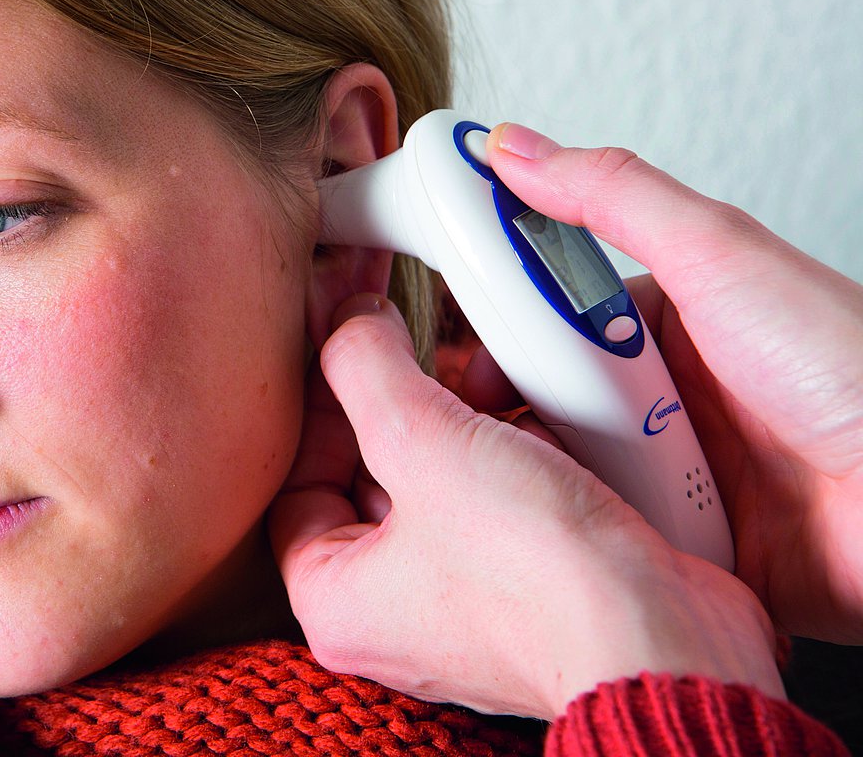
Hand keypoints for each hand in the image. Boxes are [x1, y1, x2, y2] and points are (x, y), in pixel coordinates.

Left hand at [270, 296, 782, 718]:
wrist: (669, 640)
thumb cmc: (539, 578)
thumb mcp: (420, 440)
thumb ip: (365, 367)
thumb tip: (346, 324)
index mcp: (336, 600)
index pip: (296, 481)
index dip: (315, 403)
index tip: (342, 341)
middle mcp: (394, 612)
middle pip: (368, 476)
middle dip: (398, 400)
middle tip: (406, 333)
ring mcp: (467, 604)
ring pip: (443, 482)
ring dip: (465, 419)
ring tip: (481, 371)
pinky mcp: (534, 587)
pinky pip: (505, 500)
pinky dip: (518, 451)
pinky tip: (537, 412)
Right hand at [478, 124, 862, 643]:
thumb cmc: (852, 369)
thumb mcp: (718, 255)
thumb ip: (612, 196)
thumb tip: (515, 146)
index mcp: (673, 322)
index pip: (552, 313)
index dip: (496, 327)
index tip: (451, 340)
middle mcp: (670, 397)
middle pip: (549, 396)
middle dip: (511, 410)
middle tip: (484, 419)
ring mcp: (679, 475)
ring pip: (568, 473)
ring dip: (546, 476)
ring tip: (525, 481)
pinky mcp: (691, 547)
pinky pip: (609, 540)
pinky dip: (587, 538)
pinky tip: (569, 535)